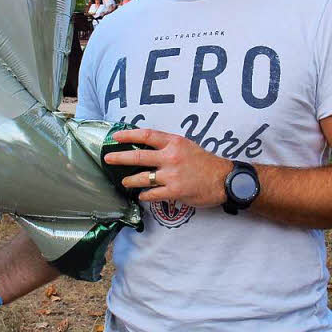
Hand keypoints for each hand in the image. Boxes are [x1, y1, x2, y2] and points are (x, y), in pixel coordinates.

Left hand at [104, 127, 232, 206]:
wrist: (224, 179)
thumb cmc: (205, 162)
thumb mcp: (187, 147)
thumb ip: (169, 147)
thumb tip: (148, 149)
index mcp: (174, 142)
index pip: (146, 135)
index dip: (129, 135)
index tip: (116, 137)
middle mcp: (171, 157)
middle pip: (138, 156)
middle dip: (119, 157)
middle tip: (108, 158)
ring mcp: (171, 175)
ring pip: (142, 178)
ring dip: (130, 181)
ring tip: (125, 182)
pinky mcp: (174, 191)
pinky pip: (152, 194)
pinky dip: (145, 195)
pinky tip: (142, 195)